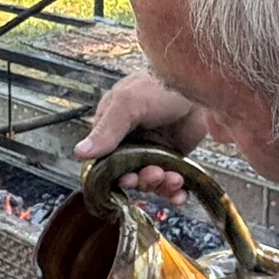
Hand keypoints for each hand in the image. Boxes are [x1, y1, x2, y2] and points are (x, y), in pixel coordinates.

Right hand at [74, 70, 208, 199]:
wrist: (199, 85)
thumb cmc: (159, 87)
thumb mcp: (128, 104)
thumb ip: (106, 130)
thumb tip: (79, 153)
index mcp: (112, 129)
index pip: (102, 161)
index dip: (112, 175)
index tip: (125, 178)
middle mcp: (130, 143)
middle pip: (126, 175)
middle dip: (140, 180)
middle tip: (153, 174)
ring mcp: (152, 152)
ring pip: (149, 181)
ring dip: (159, 185)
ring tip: (173, 178)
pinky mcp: (174, 159)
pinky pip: (169, 183)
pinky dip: (174, 192)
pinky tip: (180, 193)